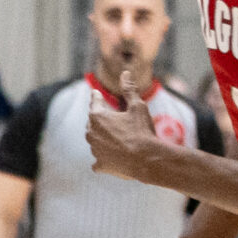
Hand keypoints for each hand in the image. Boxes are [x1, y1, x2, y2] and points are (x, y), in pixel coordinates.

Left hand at [85, 62, 164, 181]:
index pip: (95, 102)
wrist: (147, 160)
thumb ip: (129, 90)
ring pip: (95, 140)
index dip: (97, 96)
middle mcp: (90, 133)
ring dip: (101, 138)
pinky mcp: (99, 165)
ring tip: (112, 137)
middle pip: (93, 122)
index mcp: (97, 116)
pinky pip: (98, 161)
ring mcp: (94, 150)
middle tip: (106, 116)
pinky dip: (103, 158)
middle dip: (99, 118)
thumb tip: (125, 73)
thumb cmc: (142, 131)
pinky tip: (109, 158)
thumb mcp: (137, 107)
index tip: (95, 93)